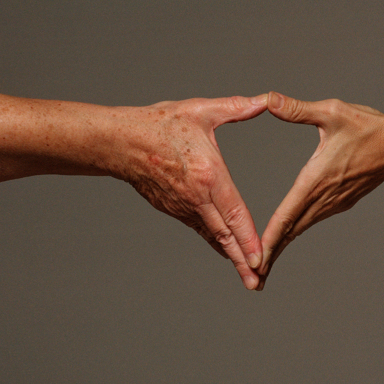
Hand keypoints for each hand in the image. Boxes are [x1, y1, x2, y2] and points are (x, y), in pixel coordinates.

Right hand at [118, 94, 267, 289]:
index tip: (260, 259)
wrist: (119, 142)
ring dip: (230, 256)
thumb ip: (236, 108)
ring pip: (212, 236)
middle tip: (257, 283)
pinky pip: (200, 229)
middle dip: (242, 262)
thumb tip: (264, 100)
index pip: (233, 213)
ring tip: (249, 277)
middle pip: (224, 236)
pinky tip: (227, 251)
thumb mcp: (201, 111)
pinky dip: (216, 242)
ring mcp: (183, 207)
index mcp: (208, 175)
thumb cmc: (160, 124)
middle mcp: (196, 197)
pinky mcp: (174, 209)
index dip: (248, 239)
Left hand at [258, 92, 383, 288]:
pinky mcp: (341, 202)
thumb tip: (268, 100)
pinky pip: (312, 220)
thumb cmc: (369, 127)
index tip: (254, 260)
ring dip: (282, 245)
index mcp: (315, 180)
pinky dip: (295, 232)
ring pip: (301, 228)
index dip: (268, 239)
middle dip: (271, 254)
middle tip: (252, 278)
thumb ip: (297, 109)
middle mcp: (323, 198)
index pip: (286, 215)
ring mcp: (334, 203)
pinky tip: (286, 236)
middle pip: (291, 231)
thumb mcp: (332, 112)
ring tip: (264, 264)